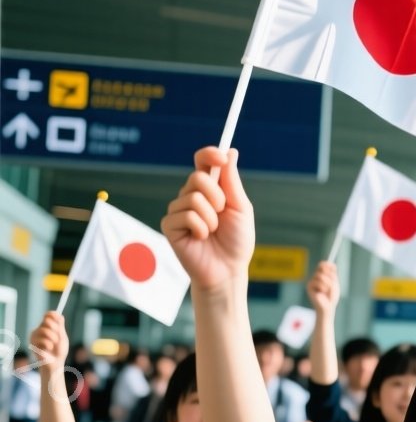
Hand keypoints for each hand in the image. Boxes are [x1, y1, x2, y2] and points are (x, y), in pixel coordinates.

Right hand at [28, 311, 67, 370]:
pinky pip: (41, 339)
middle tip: (58, 336)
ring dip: (52, 337)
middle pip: (46, 320)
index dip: (53, 315)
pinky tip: (49, 348)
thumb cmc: (59, 350)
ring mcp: (35, 336)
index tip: (58, 318)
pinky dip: (48, 344)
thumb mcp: (62, 337)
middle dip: (55, 327)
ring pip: (44, 329)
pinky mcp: (32, 343)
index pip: (48, 315)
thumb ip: (60, 327)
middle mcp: (40, 329)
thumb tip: (60, 315)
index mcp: (48, 327)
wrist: (55, 363)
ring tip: (54, 344)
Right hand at [162, 147, 255, 292]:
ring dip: (211, 217)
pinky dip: (201, 228)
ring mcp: (178, 210)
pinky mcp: (169, 225)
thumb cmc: (237, 241)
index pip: (203, 162)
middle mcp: (191, 196)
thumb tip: (230, 152)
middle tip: (222, 214)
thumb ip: (231, 181)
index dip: (209, 154)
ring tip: (212, 231)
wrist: (228, 269)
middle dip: (218, 196)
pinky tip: (201, 239)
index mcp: (210, 189)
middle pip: (198, 177)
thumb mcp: (240, 208)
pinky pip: (185, 215)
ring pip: (193, 197)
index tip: (221, 157)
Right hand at [306, 262, 338, 313]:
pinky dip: (323, 287)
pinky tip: (322, 293)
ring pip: (320, 275)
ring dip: (327, 283)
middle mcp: (316, 277)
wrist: (327, 307)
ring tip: (327, 291)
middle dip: (329, 275)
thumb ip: (332, 274)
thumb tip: (332, 263)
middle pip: (321, 268)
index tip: (332, 266)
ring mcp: (312, 281)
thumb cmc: (331, 297)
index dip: (327, 264)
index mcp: (323, 276)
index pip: (323, 265)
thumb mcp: (334, 284)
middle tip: (333, 282)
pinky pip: (317, 282)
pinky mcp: (309, 286)